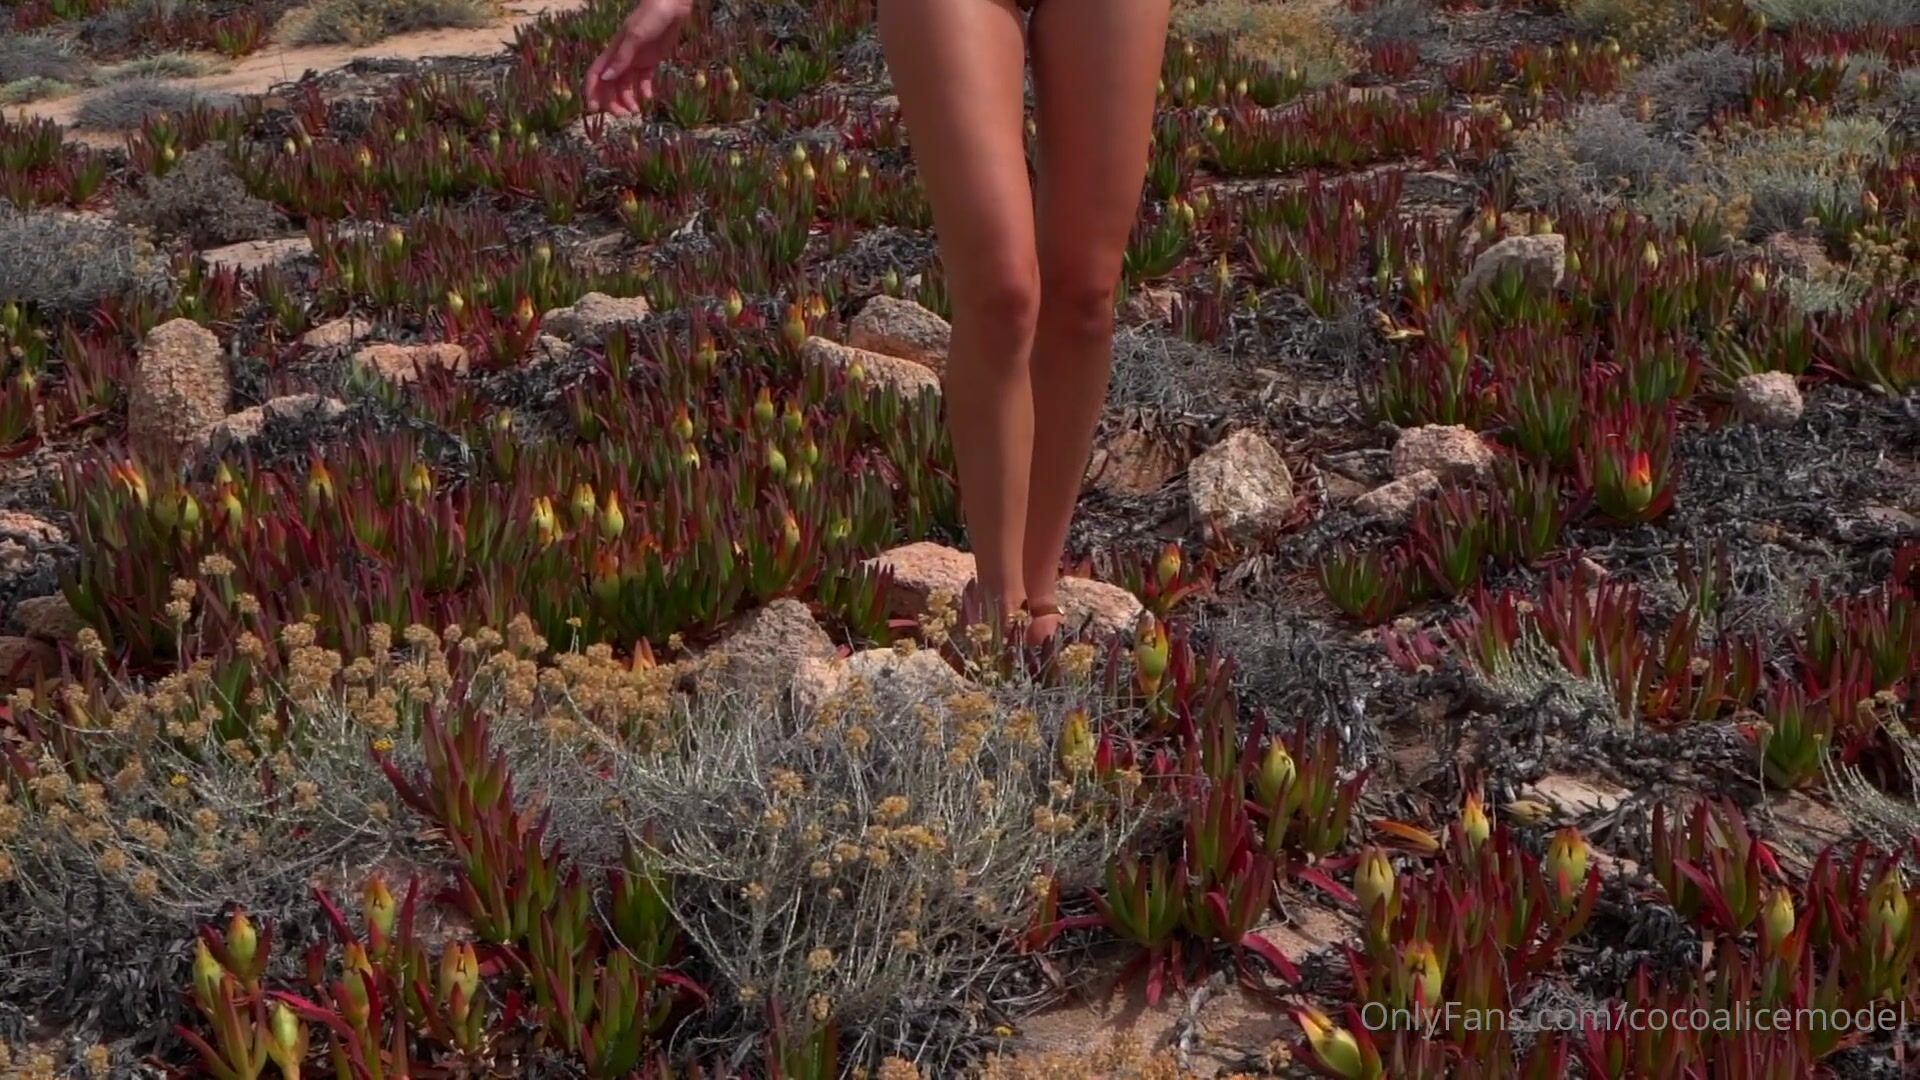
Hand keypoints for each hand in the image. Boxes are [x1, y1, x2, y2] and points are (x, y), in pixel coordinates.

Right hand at [584, 0, 691, 116]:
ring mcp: (636, 60)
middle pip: (610, 85)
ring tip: (637, 111)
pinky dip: (644, 91)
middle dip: (612, 101)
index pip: (596, 74)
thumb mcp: (635, 36)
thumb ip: (622, 58)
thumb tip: (606, 78)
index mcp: (613, 52)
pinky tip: (648, 98)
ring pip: (626, 85)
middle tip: (623, 116)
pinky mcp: (651, 60)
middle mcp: (622, 58)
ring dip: (628, 100)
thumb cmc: (650, 16)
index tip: (594, 109)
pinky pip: (644, 80)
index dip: (592, 91)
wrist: (672, 5)